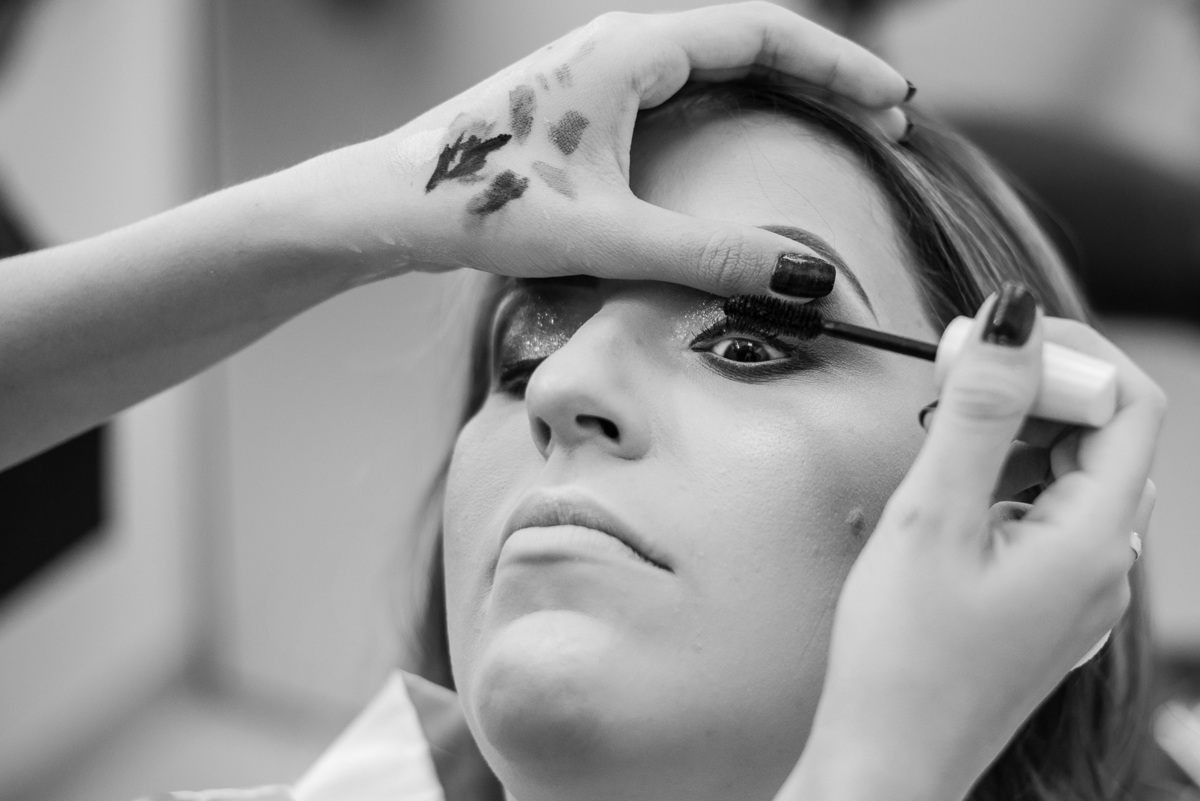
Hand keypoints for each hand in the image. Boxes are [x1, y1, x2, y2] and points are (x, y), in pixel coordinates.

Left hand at [308, 2, 910, 296]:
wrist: (387, 203)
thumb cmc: (482, 205)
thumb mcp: (611, 237)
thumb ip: (712, 255)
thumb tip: (804, 277)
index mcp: (634, 50)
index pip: (766, 33)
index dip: (840, 68)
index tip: (896, 103)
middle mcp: (620, 43)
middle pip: (749, 40)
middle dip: (822, 78)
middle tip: (884, 122)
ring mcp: (599, 68)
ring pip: (714, 62)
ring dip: (778, 90)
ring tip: (836, 126)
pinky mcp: (584, 100)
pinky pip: (680, 86)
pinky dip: (733, 106)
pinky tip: (751, 140)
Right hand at [776, 285, 1164, 800]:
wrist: (889, 761)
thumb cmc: (904, 663)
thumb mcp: (932, 520)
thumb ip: (977, 414)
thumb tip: (1013, 322)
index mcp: (1092, 541)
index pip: (1128, 406)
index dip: (1069, 356)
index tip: (995, 344)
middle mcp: (1103, 563)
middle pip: (1102, 435)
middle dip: (1034, 390)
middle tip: (952, 380)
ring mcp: (1078, 586)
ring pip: (1072, 472)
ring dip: (1016, 434)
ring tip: (941, 436)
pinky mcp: (1046, 600)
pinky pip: (1047, 512)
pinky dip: (1006, 479)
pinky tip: (953, 492)